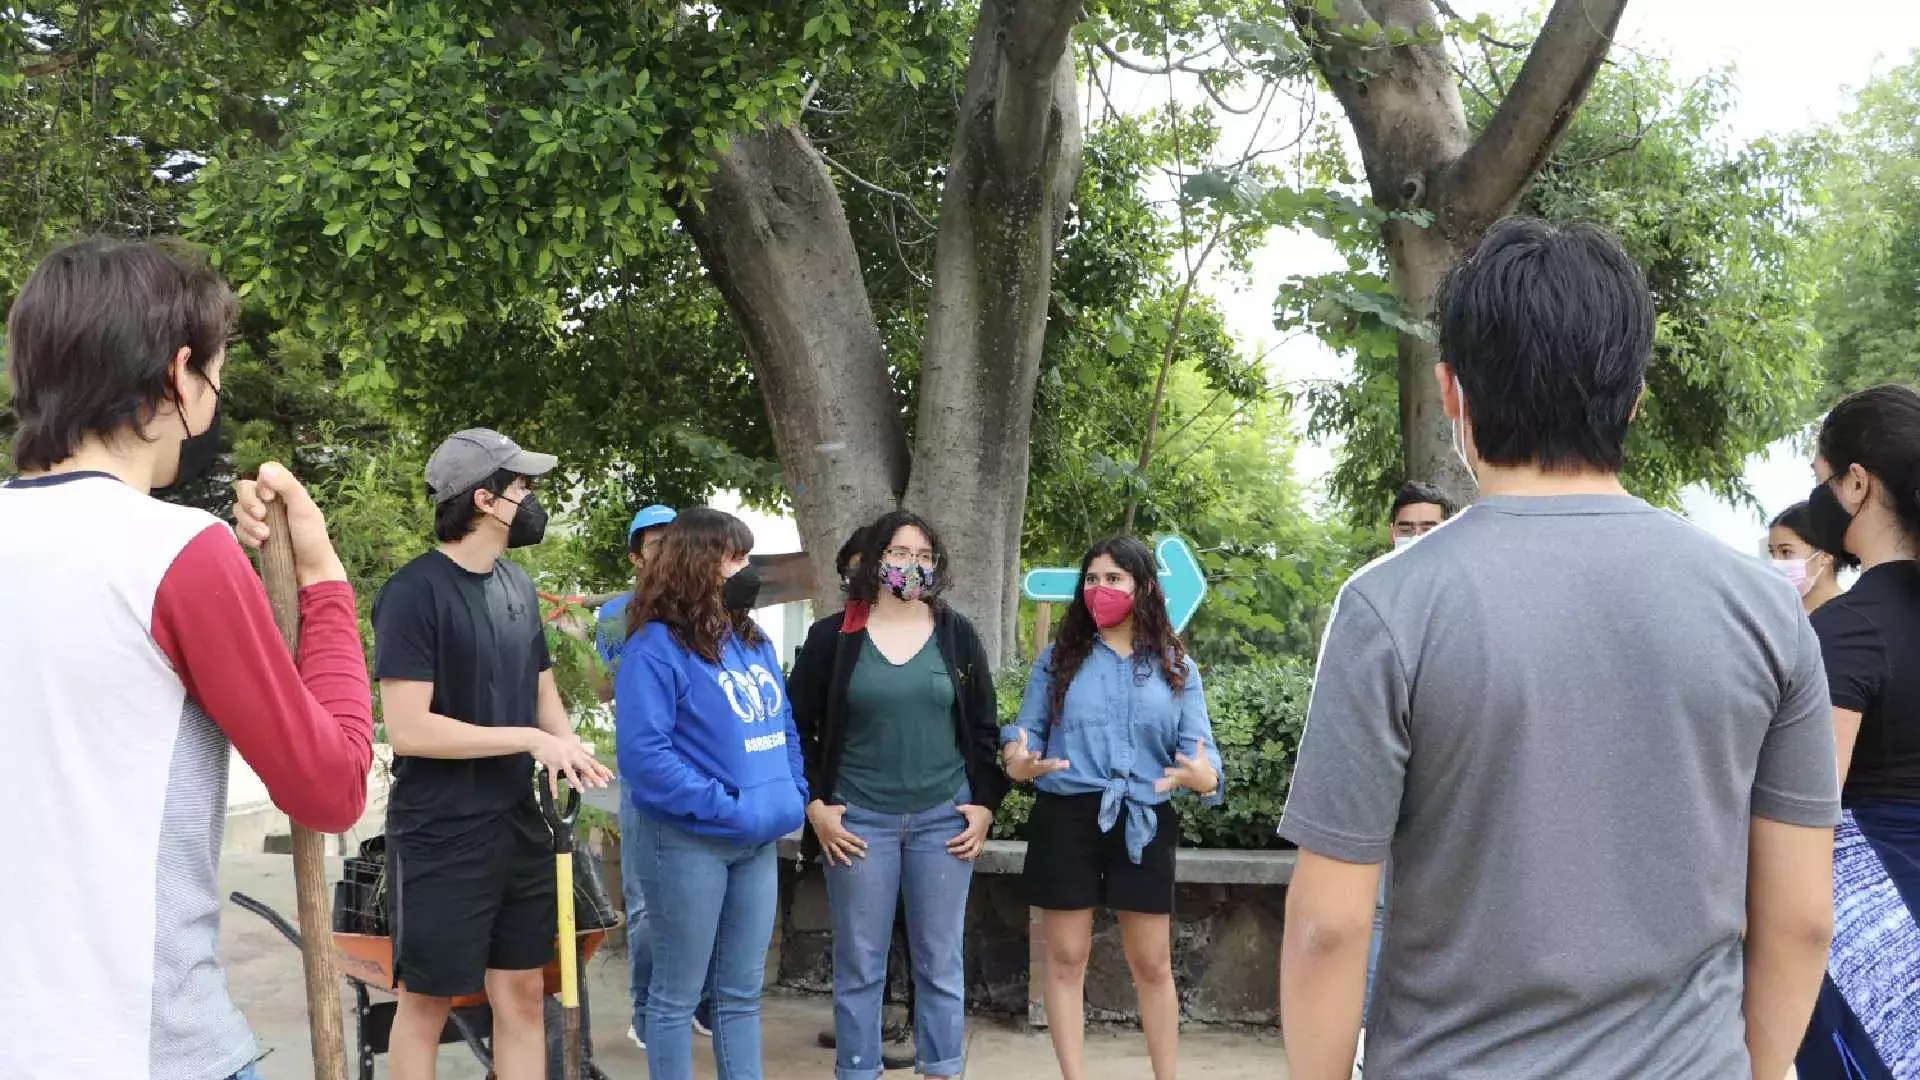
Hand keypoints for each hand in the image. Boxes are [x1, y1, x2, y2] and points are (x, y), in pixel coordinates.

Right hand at [232, 462, 346, 587]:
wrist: (309, 571)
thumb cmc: (311, 538)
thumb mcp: (303, 509)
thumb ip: (287, 486)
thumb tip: (263, 468)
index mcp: (286, 491)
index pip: (263, 474)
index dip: (260, 484)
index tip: (269, 498)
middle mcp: (272, 502)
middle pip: (244, 489)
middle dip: (248, 503)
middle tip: (262, 516)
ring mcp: (262, 518)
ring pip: (238, 509)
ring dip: (249, 523)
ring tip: (266, 536)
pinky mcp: (254, 535)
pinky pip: (238, 528)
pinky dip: (246, 536)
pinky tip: (260, 544)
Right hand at [529, 730, 613, 795]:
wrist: (539, 739)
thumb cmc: (555, 742)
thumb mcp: (571, 743)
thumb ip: (582, 749)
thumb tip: (592, 753)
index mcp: (576, 752)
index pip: (591, 761)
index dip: (600, 769)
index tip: (609, 777)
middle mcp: (571, 755)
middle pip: (585, 767)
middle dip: (594, 777)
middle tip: (602, 785)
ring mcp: (561, 760)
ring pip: (570, 773)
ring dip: (577, 782)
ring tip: (582, 791)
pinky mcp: (550, 764)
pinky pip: (552, 778)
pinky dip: (554, 787)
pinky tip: (555, 795)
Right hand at [807, 800, 866, 865]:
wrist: (815, 812)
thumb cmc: (828, 810)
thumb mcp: (839, 809)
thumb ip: (844, 810)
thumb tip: (847, 810)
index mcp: (840, 831)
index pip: (852, 838)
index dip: (859, 842)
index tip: (865, 846)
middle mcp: (835, 838)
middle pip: (847, 846)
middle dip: (855, 851)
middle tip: (863, 856)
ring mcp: (828, 841)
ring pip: (837, 851)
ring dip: (844, 858)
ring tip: (849, 864)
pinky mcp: (822, 842)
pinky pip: (826, 852)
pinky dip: (829, 858)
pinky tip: (833, 864)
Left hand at [947, 804, 991, 860]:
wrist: (988, 813)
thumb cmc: (977, 810)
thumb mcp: (968, 807)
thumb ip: (960, 809)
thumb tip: (952, 808)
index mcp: (973, 829)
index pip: (962, 838)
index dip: (954, 841)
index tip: (946, 843)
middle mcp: (977, 836)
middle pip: (967, 847)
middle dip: (957, 850)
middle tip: (949, 851)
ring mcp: (980, 840)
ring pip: (974, 852)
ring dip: (965, 856)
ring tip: (957, 857)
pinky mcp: (982, 841)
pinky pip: (978, 851)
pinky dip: (972, 856)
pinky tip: (966, 858)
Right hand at [1001, 729, 1069, 782]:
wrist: (1016, 773)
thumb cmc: (1018, 759)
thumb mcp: (1018, 750)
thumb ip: (1021, 740)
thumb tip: (1020, 729)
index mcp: (1026, 761)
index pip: (1030, 759)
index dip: (1033, 756)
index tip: (1038, 753)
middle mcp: (1033, 767)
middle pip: (1043, 766)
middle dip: (1051, 764)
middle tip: (1058, 761)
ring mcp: (1039, 770)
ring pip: (1049, 768)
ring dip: (1058, 766)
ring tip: (1067, 763)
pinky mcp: (1042, 772)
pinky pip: (1051, 769)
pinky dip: (1059, 767)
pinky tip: (1067, 765)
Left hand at [1154, 738, 1217, 794]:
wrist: (1207, 783)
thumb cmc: (1204, 767)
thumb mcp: (1203, 757)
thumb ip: (1200, 747)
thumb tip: (1201, 737)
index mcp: (1191, 767)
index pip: (1186, 762)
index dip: (1181, 758)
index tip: (1177, 755)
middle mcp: (1186, 774)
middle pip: (1178, 773)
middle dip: (1172, 772)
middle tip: (1165, 771)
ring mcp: (1182, 780)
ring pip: (1172, 781)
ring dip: (1164, 782)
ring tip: (1155, 784)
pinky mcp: (1179, 783)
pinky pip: (1171, 786)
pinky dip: (1164, 788)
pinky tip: (1156, 789)